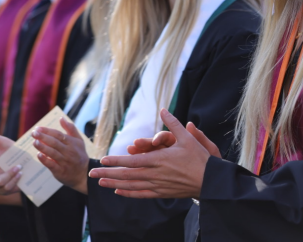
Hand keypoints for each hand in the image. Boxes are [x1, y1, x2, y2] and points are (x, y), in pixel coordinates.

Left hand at [32, 118, 88, 193]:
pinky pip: (52, 164)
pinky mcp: (60, 171)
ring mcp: (65, 161)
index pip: (58, 134)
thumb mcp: (79, 141)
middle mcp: (69, 151)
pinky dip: (45, 160)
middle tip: (33, 133)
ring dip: (43, 147)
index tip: (38, 128)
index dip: (47, 131)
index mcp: (72, 142)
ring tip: (34, 142)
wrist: (83, 174)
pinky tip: (38, 155)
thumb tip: (61, 118)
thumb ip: (70, 129)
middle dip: (43, 137)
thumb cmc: (79, 155)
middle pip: (54, 142)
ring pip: (52, 153)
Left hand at [88, 109, 211, 198]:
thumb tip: (163, 109)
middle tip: (92, 172)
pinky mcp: (162, 192)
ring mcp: (158, 185)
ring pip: (132, 185)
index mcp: (160, 159)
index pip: (133, 161)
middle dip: (108, 173)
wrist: (210, 180)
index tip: (103, 159)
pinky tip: (119, 191)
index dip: (117, 160)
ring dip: (115, 183)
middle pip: (127, 174)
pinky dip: (129, 193)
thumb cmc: (200, 158)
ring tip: (100, 182)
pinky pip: (142, 194)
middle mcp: (156, 174)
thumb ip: (173, 124)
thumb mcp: (188, 138)